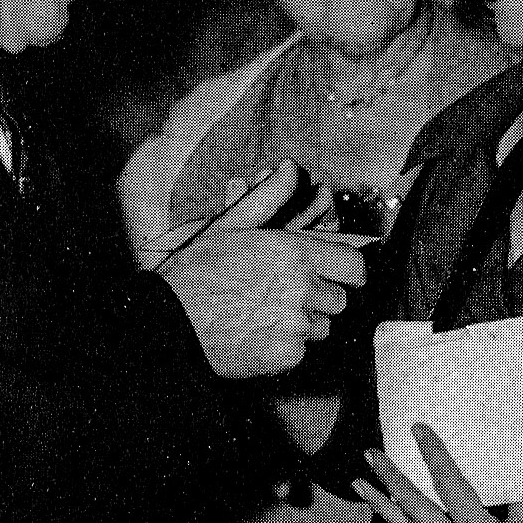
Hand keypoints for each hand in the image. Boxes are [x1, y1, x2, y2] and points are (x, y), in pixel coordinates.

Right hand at [159, 160, 365, 378]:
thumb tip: (291, 168)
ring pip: (322, 327)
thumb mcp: (230, 225)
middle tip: (286, 295)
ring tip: (267, 315)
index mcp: (295, 252)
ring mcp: (296, 323)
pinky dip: (286, 348)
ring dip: (304, 323)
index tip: (339, 276)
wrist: (169, 322)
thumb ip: (269, 196)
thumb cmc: (196, 273)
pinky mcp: (287, 354)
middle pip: (339, 299)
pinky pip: (302, 351)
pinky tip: (258, 336)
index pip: (354, 265)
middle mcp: (302, 287)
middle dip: (320, 297)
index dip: (349, 271)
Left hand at [351, 424, 522, 522]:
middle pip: (414, 513)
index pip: (449, 488)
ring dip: (386, 508)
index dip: (433, 455)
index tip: (418, 429)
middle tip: (369, 456)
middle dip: (388, 482)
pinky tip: (398, 514)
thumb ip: (509, 484)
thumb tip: (490, 456)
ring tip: (362, 487)